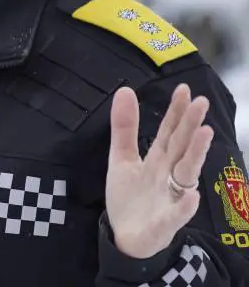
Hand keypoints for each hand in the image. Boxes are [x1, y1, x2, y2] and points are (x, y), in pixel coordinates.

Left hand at [106, 83, 213, 258]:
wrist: (125, 236)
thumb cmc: (129, 196)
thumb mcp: (121, 159)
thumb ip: (125, 128)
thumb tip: (125, 89)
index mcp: (157, 160)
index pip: (169, 132)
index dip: (176, 112)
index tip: (184, 90)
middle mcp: (169, 176)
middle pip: (181, 147)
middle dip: (190, 125)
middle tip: (201, 102)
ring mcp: (170, 198)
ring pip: (186, 175)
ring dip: (196, 155)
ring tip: (205, 134)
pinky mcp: (165, 222)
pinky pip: (176, 214)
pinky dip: (184, 206)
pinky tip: (191, 195)